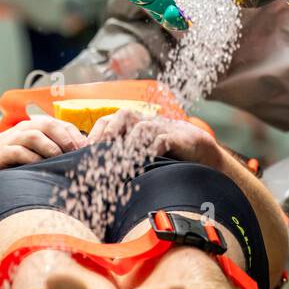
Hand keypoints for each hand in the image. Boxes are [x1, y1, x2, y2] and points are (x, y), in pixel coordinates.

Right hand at [0, 115, 86, 180]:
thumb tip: (76, 158)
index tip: (87, 148)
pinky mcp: (1, 152)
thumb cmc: (9, 161)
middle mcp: (23, 129)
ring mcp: (11, 140)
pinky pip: (19, 151)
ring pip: (35, 135)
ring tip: (60, 159)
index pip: (59, 123)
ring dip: (51, 148)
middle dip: (65, 138)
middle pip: (48, 124)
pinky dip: (32, 158)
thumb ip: (50, 151)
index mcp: (33, 127)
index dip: (74, 134)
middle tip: (76, 152)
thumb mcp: (31, 153)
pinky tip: (40, 167)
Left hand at [88, 109, 219, 165]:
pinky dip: (153, 148)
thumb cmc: (171, 156)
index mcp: (136, 126)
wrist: (204, 153)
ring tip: (119, 160)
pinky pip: (163, 139)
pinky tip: (146, 160)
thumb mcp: (144, 155)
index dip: (97, 133)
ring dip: (129, 143)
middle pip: (124, 115)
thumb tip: (98, 173)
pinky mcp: (179, 139)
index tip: (84, 150)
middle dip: (109, 132)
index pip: (111, 120)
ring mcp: (164, 129)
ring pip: (142, 127)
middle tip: (99, 151)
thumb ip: (124, 158)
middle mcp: (149, 124)